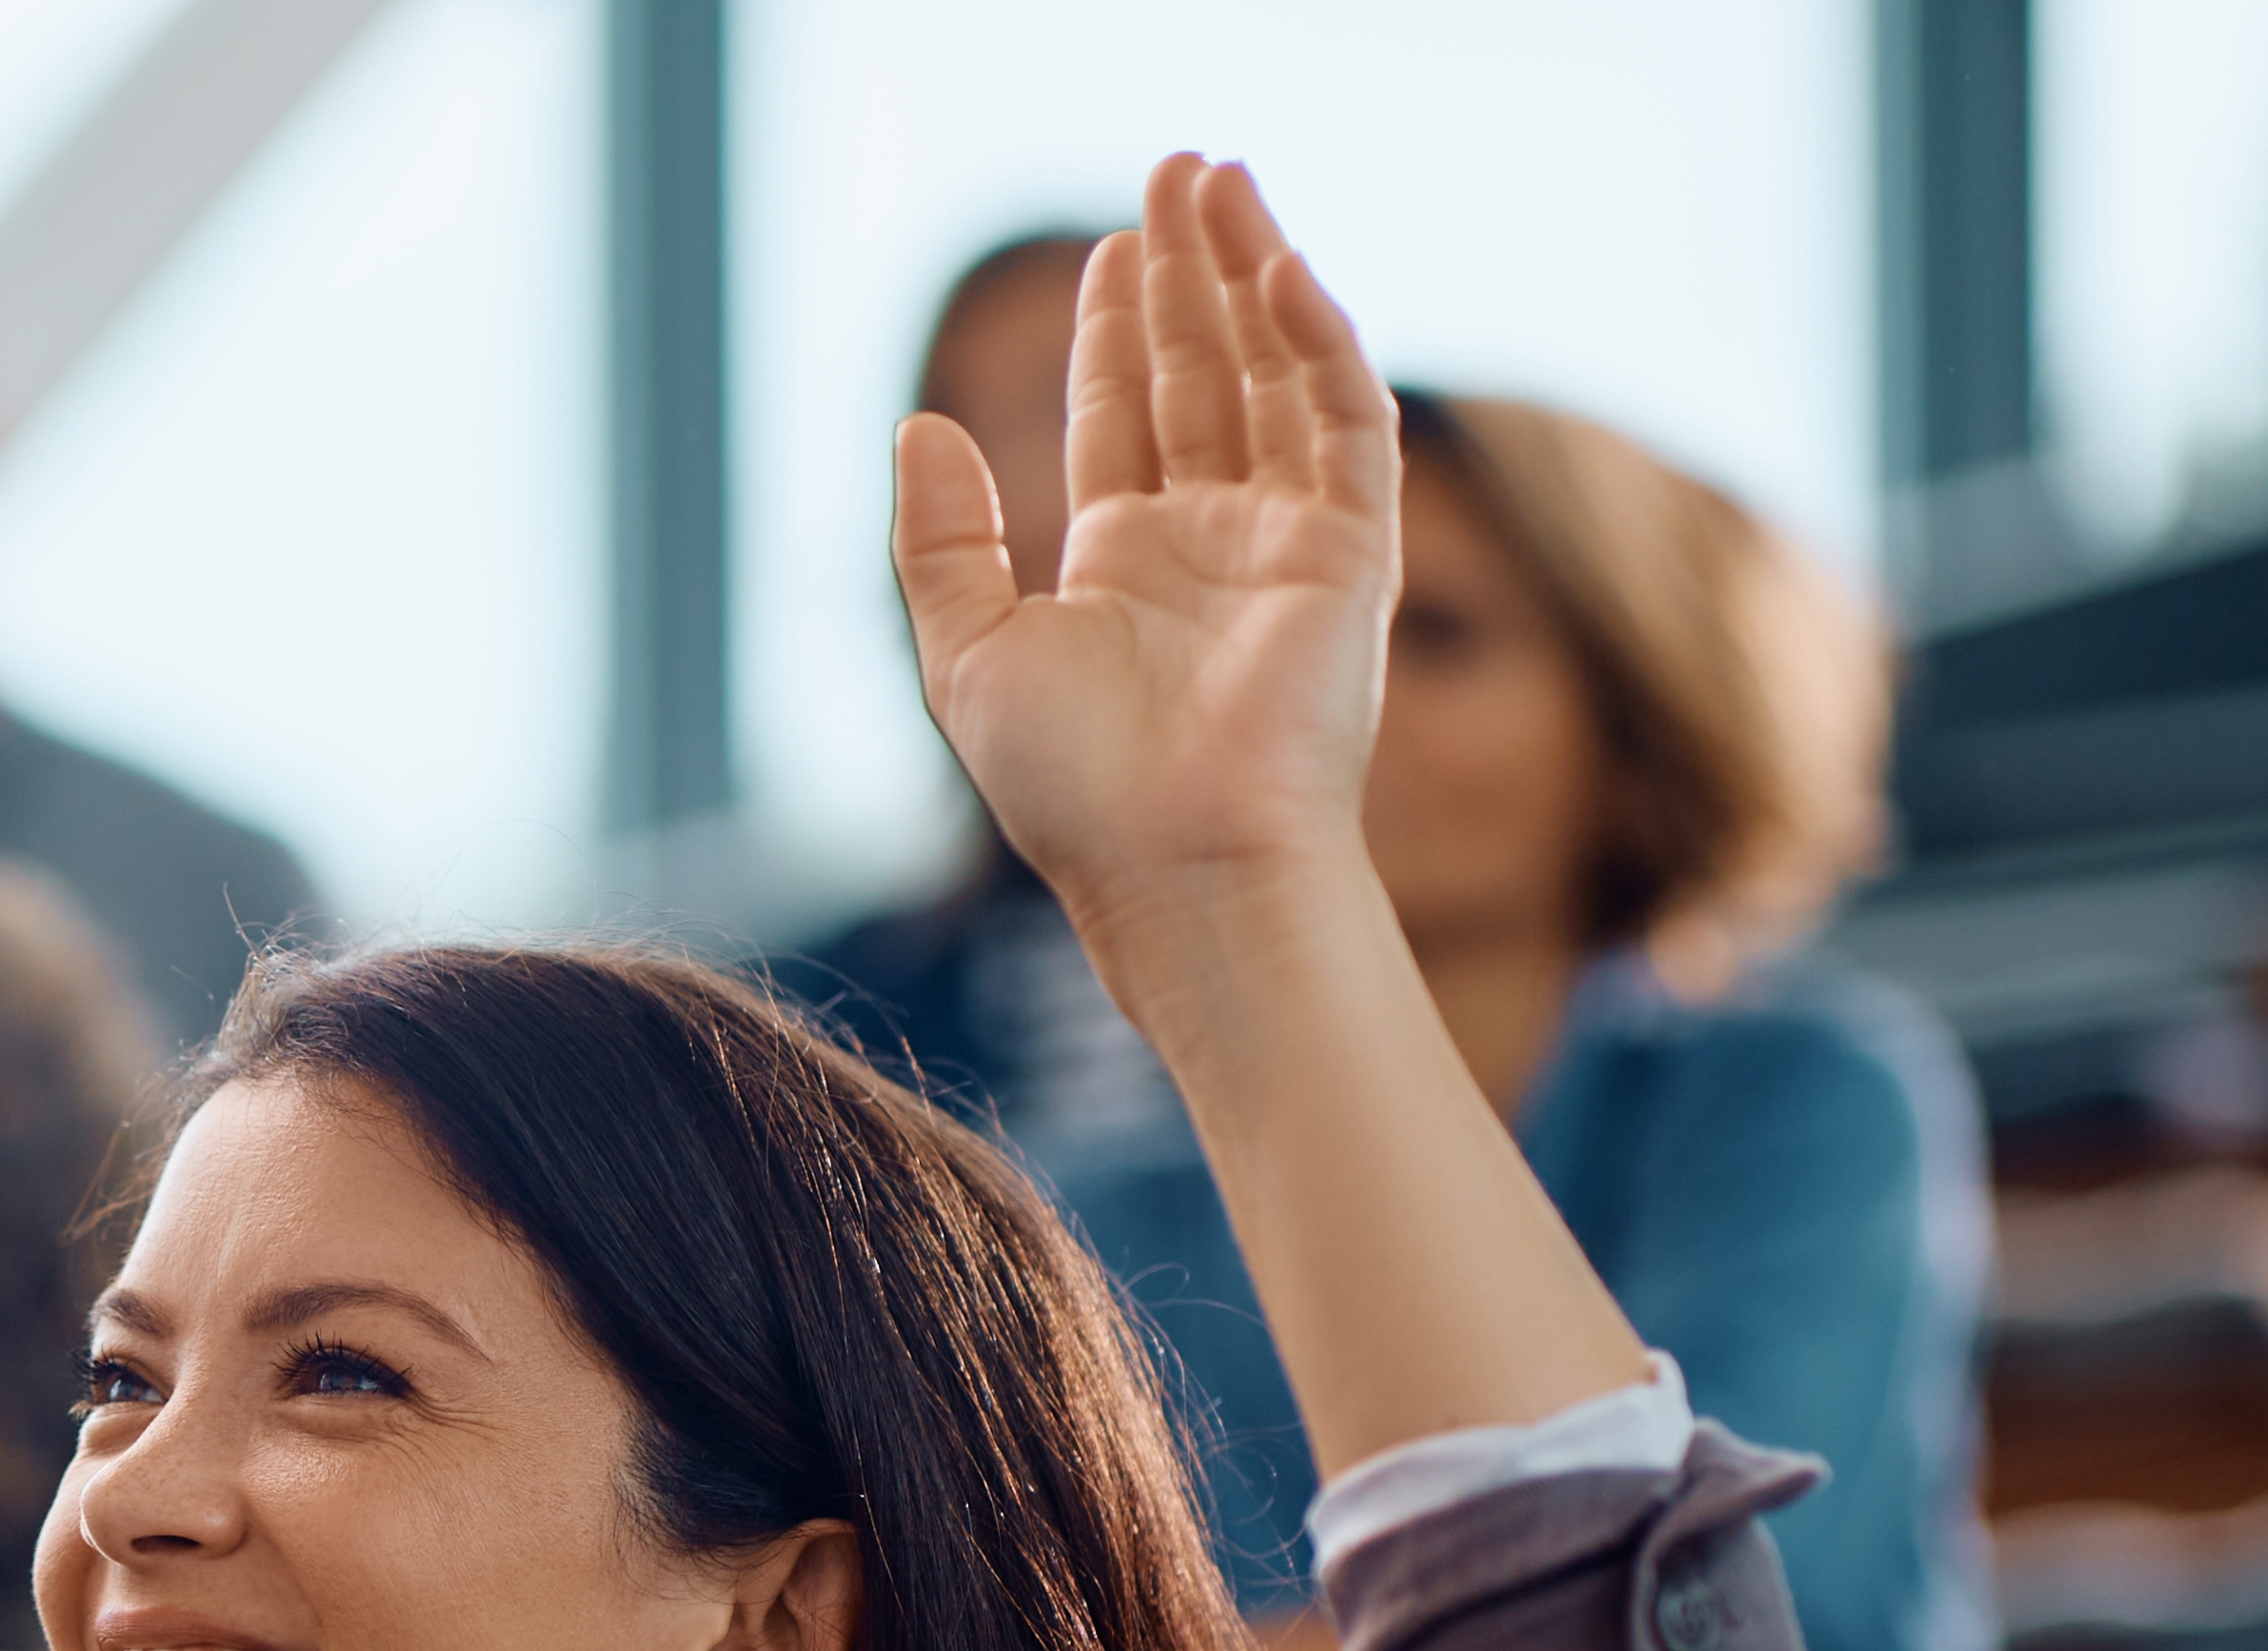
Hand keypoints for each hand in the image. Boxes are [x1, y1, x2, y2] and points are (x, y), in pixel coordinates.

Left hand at [896, 156, 1394, 982]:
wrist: (1173, 864)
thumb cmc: (1071, 790)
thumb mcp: (967, 654)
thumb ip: (942, 541)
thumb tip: (915, 424)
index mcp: (1127, 564)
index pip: (1129, 414)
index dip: (1120, 327)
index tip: (1112, 245)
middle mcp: (1214, 541)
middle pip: (1205, 372)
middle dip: (1190, 273)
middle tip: (1178, 169)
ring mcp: (1289, 540)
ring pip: (1276, 373)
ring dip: (1250, 274)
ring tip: (1220, 179)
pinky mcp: (1352, 552)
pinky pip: (1345, 422)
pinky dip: (1316, 340)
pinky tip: (1276, 269)